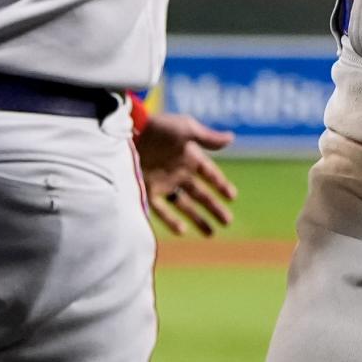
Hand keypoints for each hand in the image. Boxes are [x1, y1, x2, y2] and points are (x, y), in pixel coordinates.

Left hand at [138, 112, 236, 235]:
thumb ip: (208, 138)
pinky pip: (162, 210)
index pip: (210, 174)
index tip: (232, 197)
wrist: (128, 132)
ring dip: (198, 219)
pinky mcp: (148, 190)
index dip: (221, 185)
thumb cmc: (159, 128)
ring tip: (211, 234)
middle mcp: (178, 172)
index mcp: (189, 156)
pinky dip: (171, 221)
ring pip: (184, 205)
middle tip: (228, 222)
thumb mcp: (186, 129)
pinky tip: (182, 231)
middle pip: (201, 194)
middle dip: (215, 208)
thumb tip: (231, 138)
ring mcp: (163, 183)